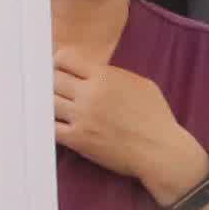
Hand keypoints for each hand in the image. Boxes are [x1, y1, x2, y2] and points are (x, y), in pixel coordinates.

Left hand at [54, 51, 197, 198]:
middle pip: (52, 79)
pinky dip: (49, 124)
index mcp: (104, 76)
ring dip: (49, 103)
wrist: (160, 150)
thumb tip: (94, 71)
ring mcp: (81, 117)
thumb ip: (113, 74)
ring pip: (48, 102)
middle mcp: (89, 94)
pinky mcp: (78, 139)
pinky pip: (50, 128)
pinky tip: (54, 124)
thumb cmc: (156, 117)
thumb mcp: (141, 84)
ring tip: (55, 106)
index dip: (59, 63)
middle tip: (55, 89)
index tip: (60, 70)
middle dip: (51, 82)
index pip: (65, 59)